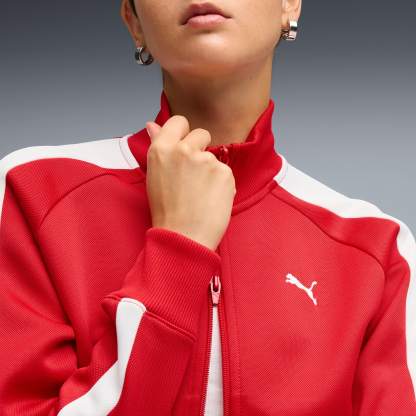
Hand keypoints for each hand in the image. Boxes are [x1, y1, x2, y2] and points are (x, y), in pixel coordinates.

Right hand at [145, 116, 235, 250]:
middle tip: (193, 175)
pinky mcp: (224, 172)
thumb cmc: (166, 211)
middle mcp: (183, 150)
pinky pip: (226, 172)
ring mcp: (206, 160)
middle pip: (201, 134)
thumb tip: (152, 125)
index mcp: (161, 149)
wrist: (183, 237)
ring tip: (201, 194)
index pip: (179, 121)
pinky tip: (212, 199)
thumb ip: (157, 145)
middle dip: (201, 149)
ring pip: (214, 157)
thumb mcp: (155, 175)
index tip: (184, 148)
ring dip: (211, 171)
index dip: (183, 133)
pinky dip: (222, 184)